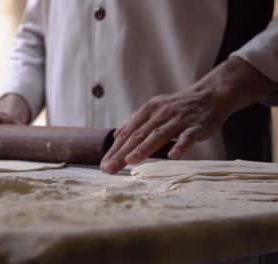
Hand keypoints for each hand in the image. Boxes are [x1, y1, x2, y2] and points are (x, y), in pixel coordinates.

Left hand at [100, 56, 275, 173]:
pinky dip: (180, 146)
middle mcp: (160, 114)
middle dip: (122, 152)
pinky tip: (172, 156)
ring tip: (130, 160)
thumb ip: (135, 123)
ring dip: (144, 148)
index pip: (128, 133)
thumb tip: (116, 136)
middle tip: (109, 168)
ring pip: (159, 134)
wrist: (210, 95)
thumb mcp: (154, 110)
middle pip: (138, 135)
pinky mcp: (196, 126)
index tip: (104, 165)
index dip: (115, 149)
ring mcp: (178, 119)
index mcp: (148, 111)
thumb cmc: (178, 107)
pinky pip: (188, 137)